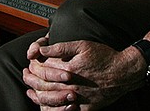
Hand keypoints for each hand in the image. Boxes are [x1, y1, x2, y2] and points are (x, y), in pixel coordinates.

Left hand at [23, 39, 144, 109]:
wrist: (123, 72)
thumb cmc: (104, 56)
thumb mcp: (82, 45)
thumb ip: (60, 47)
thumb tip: (41, 50)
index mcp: (69, 68)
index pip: (43, 68)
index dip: (34, 64)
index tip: (30, 61)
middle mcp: (71, 85)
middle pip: (43, 85)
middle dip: (31, 79)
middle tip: (25, 74)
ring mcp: (77, 98)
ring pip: (50, 100)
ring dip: (37, 95)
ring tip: (30, 89)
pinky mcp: (83, 107)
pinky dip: (52, 108)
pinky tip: (45, 104)